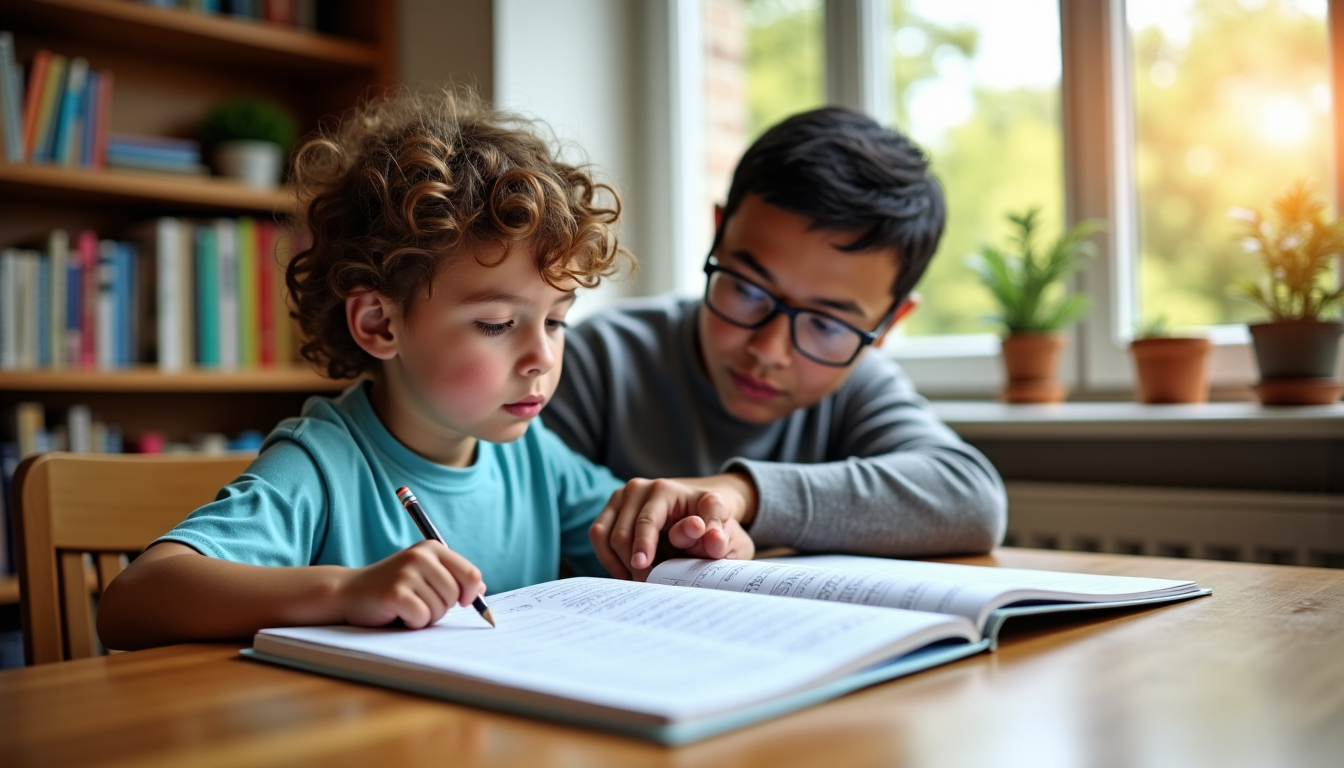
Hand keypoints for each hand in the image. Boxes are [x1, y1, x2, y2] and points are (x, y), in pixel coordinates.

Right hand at [337, 541, 484, 628]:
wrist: (349, 592)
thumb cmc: (392, 587)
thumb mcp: (424, 575)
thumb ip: (452, 578)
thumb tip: (482, 589)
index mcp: (432, 547)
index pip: (471, 573)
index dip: (471, 593)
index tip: (462, 602)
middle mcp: (420, 556)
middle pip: (456, 594)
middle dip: (442, 607)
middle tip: (420, 603)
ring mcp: (406, 573)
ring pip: (440, 609)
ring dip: (426, 616)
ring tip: (406, 606)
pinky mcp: (395, 593)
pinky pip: (422, 617)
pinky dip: (413, 622)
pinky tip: (397, 613)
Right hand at [589, 474, 758, 580]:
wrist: (696, 505)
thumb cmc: (707, 515)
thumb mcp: (720, 519)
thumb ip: (718, 529)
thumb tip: (712, 538)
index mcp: (662, 489)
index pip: (646, 522)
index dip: (642, 546)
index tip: (641, 567)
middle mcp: (636, 488)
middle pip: (620, 533)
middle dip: (631, 562)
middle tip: (647, 583)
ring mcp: (619, 497)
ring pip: (602, 536)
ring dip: (616, 562)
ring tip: (636, 579)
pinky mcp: (610, 509)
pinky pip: (597, 536)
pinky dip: (607, 557)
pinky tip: (624, 572)